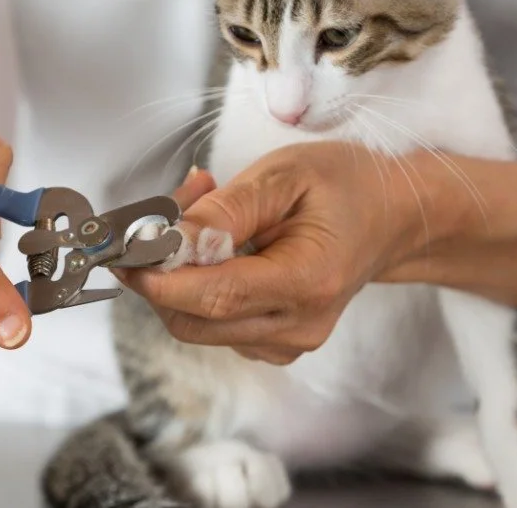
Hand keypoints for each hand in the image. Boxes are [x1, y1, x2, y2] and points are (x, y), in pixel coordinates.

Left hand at [119, 142, 438, 364]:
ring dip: (180, 276)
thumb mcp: (286, 174)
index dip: (159, 278)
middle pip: (195, 322)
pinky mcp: (276, 342)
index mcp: (307, 282)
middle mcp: (299, 325)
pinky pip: (216, 324)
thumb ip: (226, 210)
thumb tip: (169, 240)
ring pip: (199, 325)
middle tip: (162, 215)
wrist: (392, 216)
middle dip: (161, 274)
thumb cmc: (346, 186)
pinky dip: (200, 287)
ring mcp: (288, 342)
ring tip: (203, 213)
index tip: (124, 249)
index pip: (215, 297)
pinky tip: (220, 244)